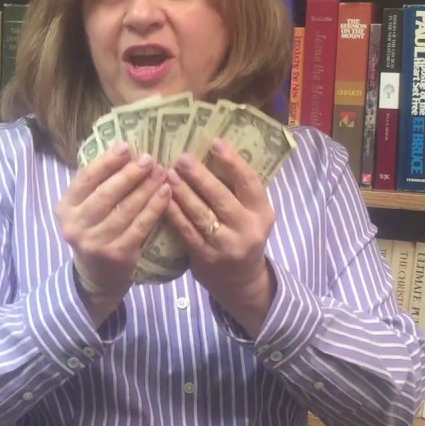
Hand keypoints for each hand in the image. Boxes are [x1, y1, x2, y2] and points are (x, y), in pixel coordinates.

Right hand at [57, 141, 170, 323]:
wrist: (97, 277)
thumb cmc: (94, 232)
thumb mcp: (83, 210)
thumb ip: (95, 185)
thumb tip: (124, 152)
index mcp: (65, 209)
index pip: (85, 179)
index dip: (106, 162)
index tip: (126, 147)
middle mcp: (76, 226)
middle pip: (106, 194)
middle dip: (130, 173)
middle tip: (149, 158)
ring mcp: (96, 242)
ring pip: (126, 209)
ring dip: (146, 188)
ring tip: (161, 172)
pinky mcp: (118, 255)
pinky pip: (140, 226)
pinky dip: (155, 208)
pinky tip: (165, 193)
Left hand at [165, 138, 277, 336]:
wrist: (241, 283)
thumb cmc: (242, 237)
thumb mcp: (252, 216)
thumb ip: (238, 192)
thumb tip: (211, 153)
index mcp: (263, 213)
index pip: (250, 182)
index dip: (233, 161)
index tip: (215, 142)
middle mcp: (248, 229)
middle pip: (221, 197)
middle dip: (200, 176)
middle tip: (182, 157)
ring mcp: (226, 246)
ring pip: (201, 214)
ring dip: (182, 192)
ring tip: (167, 174)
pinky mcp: (205, 257)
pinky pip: (186, 230)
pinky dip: (173, 213)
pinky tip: (161, 198)